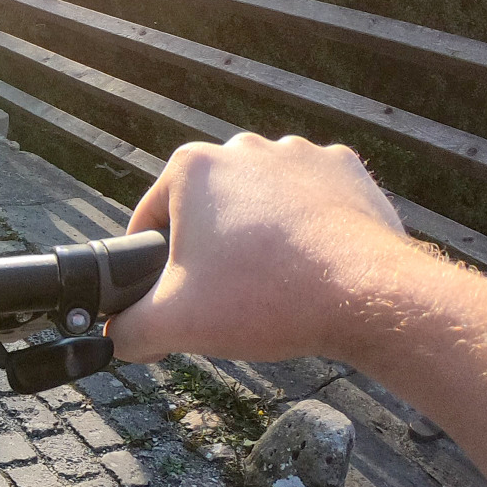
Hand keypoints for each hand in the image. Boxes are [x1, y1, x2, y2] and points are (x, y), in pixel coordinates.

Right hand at [105, 133, 418, 363]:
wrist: (370, 296)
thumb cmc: (265, 300)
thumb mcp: (173, 324)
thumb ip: (128, 330)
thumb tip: (116, 338)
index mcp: (192, 168)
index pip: (150, 218)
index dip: (151, 262)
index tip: (169, 294)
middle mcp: (243, 147)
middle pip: (207, 207)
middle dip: (210, 247)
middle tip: (224, 295)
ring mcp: (300, 154)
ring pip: (259, 201)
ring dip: (256, 235)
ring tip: (270, 283)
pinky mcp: (346, 170)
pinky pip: (310, 199)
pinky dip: (305, 227)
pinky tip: (309, 264)